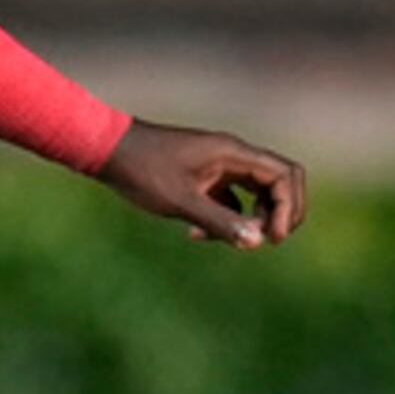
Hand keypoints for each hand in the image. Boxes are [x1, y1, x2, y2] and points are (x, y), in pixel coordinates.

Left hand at [100, 122, 307, 250]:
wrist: (107, 150)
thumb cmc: (142, 171)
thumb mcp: (181, 201)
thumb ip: (220, 221)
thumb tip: (258, 242)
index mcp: (234, 154)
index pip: (284, 176)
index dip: (287, 208)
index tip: (270, 238)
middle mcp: (233, 156)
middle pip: (278, 183)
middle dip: (279, 214)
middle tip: (264, 241)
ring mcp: (220, 165)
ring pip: (255, 193)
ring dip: (250, 219)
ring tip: (228, 240)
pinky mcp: (204, 177)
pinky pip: (230, 198)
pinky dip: (224, 218)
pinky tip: (195, 235)